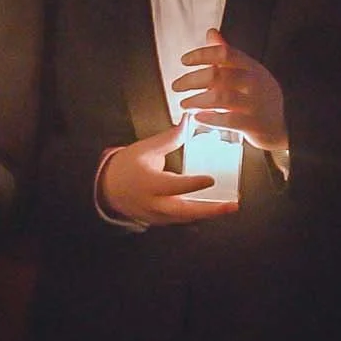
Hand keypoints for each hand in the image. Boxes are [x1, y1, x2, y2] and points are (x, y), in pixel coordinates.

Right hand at [99, 122, 226, 225]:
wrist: (108, 189)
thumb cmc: (127, 166)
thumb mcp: (146, 149)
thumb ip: (171, 138)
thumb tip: (188, 119)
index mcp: (148, 183)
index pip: (174, 185)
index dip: (193, 184)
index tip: (211, 179)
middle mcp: (153, 203)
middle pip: (185, 211)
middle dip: (210, 210)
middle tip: (232, 205)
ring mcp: (157, 215)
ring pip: (186, 218)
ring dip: (209, 213)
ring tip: (230, 206)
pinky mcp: (161, 221)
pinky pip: (182, 220)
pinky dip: (199, 215)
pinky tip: (216, 209)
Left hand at [173, 30, 287, 151]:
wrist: (283, 127)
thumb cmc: (259, 97)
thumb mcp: (248, 72)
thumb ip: (227, 53)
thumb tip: (211, 32)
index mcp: (252, 67)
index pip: (225, 53)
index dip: (202, 54)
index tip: (184, 60)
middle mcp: (254, 82)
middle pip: (218, 75)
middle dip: (192, 79)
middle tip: (176, 86)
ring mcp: (255, 104)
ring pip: (221, 97)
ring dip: (197, 100)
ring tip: (184, 104)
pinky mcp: (254, 124)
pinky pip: (229, 121)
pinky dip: (210, 118)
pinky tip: (198, 117)